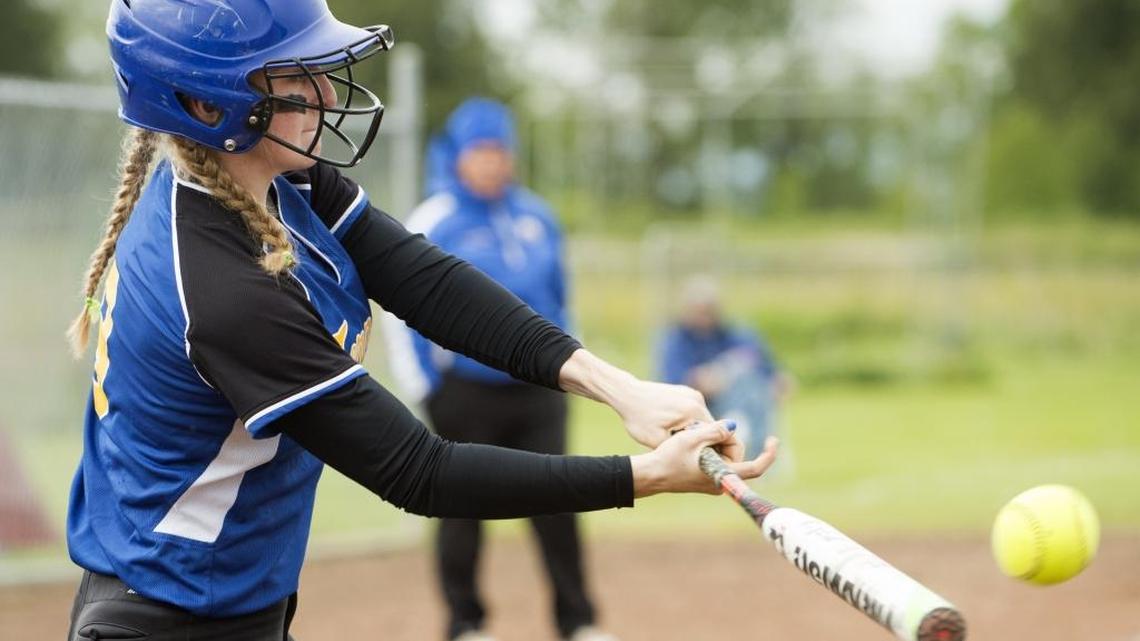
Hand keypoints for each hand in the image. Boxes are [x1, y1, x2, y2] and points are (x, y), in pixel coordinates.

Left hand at [611, 378, 712, 447]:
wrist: (627, 394)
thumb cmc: (638, 419)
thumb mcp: (657, 441)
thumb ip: (680, 448)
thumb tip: (699, 457)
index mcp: (693, 411)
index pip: (716, 434)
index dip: (711, 449)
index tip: (702, 460)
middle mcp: (697, 399)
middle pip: (710, 427)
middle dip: (702, 440)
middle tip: (689, 453)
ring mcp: (692, 393)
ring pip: (702, 420)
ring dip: (695, 431)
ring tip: (680, 442)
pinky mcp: (686, 391)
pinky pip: (694, 411)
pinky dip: (689, 421)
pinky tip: (674, 429)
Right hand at [630, 422, 778, 497]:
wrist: (651, 474)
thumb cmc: (669, 457)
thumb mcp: (692, 438)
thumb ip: (715, 430)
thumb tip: (733, 425)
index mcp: (723, 476)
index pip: (756, 468)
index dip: (769, 455)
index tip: (773, 440)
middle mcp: (721, 483)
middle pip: (738, 455)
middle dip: (727, 439)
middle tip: (707, 429)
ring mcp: (714, 482)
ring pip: (727, 457)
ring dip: (717, 442)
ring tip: (695, 437)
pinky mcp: (707, 479)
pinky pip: (718, 460)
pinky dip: (711, 448)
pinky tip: (694, 443)